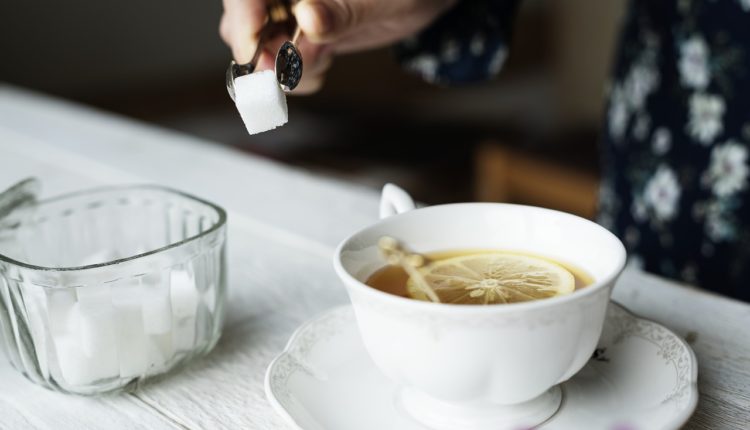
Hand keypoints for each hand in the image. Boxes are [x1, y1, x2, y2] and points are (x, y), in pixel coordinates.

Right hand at [220, 0, 456, 93]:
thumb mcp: (381, 0)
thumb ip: (342, 11)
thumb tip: (309, 21)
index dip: (243, 16)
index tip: (257, 45)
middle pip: (242, 20)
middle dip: (261, 51)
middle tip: (290, 70)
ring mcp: (290, 10)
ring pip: (256, 43)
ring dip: (279, 67)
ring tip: (321, 61)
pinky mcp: (299, 33)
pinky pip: (278, 60)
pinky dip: (293, 74)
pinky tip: (322, 64)